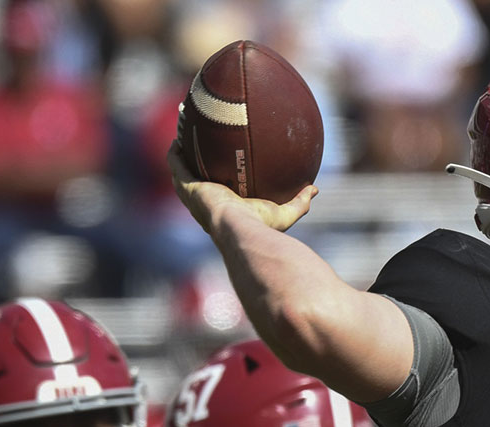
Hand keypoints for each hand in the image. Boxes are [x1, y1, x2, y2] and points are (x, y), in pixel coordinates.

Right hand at [166, 140, 316, 235]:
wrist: (240, 228)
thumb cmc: (260, 226)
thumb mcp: (284, 213)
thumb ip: (299, 202)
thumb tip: (314, 189)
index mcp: (223, 210)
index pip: (219, 192)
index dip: (217, 179)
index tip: (222, 165)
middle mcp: (205, 203)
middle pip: (196, 178)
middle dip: (195, 163)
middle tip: (199, 145)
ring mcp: (192, 195)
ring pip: (182, 170)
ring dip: (181, 153)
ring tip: (183, 135)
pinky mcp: (186, 187)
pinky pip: (176, 165)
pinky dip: (175, 152)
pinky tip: (178, 137)